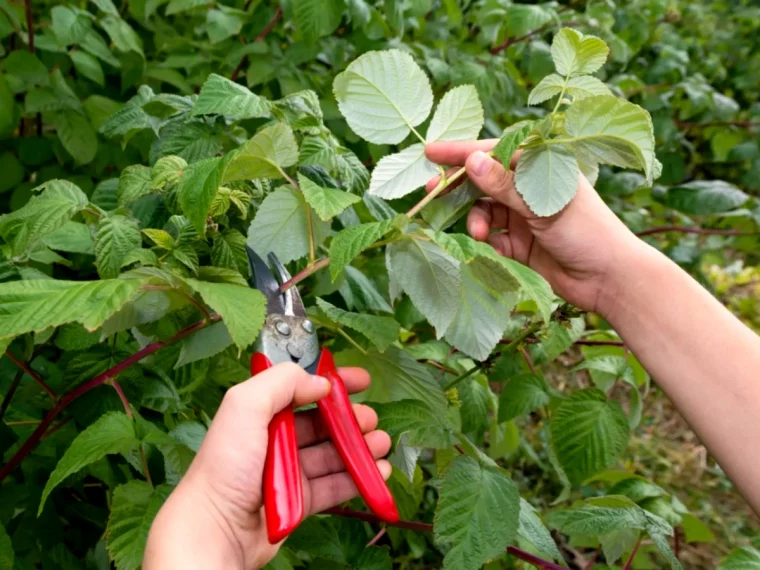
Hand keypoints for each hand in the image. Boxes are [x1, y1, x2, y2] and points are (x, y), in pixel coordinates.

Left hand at [144, 363, 391, 569]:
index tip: (360, 380)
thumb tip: (319, 381)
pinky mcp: (299, 501)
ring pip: (333, 454)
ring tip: (381, 444)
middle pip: (322, 423)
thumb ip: (281, 383)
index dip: (332, 382)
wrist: (216, 529)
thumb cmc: (224, 468)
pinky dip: (358, 479)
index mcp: (260, 413)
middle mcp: (274, 440)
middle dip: (351, 418)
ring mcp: (288, 472)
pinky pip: (334, 486)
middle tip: (372, 418)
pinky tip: (377, 473)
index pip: (301, 389)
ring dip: (360, 447)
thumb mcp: (244, 407)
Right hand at [425, 140, 642, 314]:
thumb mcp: (541, 205)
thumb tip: (471, 160)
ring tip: (479, 234)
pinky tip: (486, 248)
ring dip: (476, 221)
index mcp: (540, 167)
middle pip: (484, 181)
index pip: (495, 152)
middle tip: (433, 194)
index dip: (461, 152)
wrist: (609, 278)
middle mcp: (529, 189)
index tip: (430, 153)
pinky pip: (491, 239)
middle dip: (459, 188)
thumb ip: (504, 185)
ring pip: (484, 211)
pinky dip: (485, 243)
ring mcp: (523, 217)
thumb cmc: (586, 231)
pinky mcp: (519, 245)